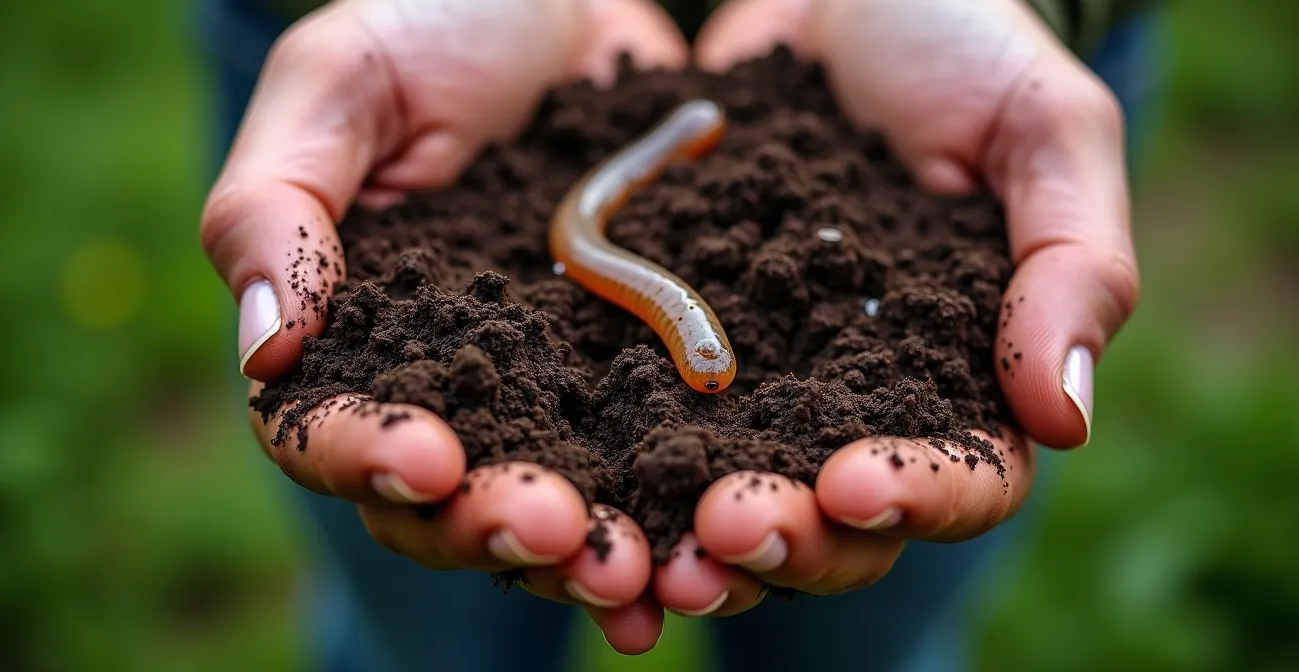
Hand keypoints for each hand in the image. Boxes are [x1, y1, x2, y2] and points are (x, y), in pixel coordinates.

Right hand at [200, 0, 688, 652]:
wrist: (571, 2)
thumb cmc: (436, 20)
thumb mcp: (342, 79)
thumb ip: (278, 205)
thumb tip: (266, 352)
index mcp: (355, 333)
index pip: (329, 430)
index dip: (367, 457)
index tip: (428, 458)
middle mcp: (452, 384)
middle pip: (449, 499)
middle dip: (498, 526)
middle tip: (561, 533)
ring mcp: (552, 387)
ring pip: (561, 503)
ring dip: (600, 551)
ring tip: (649, 572)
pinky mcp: (643, 372)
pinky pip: (661, 459)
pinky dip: (684, 510)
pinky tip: (717, 546)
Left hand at [649, 0, 1136, 613]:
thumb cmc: (963, 45)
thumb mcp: (1041, 128)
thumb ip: (1071, 262)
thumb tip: (1065, 419)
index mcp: (963, 369)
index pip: (964, 476)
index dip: (915, 496)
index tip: (852, 484)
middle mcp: (858, 393)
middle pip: (834, 516)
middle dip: (786, 537)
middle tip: (725, 532)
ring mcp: (761, 369)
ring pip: (731, 486)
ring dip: (689, 529)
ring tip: (646, 548)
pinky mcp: (673, 329)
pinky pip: (639, 408)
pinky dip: (612, 455)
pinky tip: (572, 477)